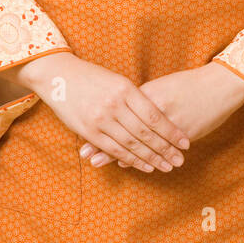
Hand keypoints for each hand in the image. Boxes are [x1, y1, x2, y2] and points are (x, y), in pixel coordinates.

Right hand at [0, 52, 190, 171]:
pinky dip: (131, 159)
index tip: (185, 143)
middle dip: (165, 149)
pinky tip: (144, 166)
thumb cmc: (93, 77)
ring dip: (151, 158)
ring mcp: (100, 119)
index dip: (171, 132)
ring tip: (166, 166)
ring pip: (131, 144)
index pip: (154, 116)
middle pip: (146, 132)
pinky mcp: (89, 131)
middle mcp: (114, 105)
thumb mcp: (118, 81)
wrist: (58, 75)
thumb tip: (159, 116)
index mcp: (125, 89)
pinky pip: (114, 149)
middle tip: (180, 160)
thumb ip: (137, 98)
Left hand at [80, 62, 243, 167]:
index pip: (118, 112)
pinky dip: (145, 155)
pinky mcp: (183, 131)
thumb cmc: (191, 85)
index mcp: (146, 93)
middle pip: (124, 128)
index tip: (84, 138)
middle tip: (88, 158)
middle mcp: (154, 106)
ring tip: (103, 164)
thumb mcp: (163, 88)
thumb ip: (143, 100)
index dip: (101, 126)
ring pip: (140, 141)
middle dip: (105, 144)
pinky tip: (133, 164)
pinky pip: (159, 146)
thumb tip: (124, 113)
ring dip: (121, 155)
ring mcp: (169, 120)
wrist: (222, 84)